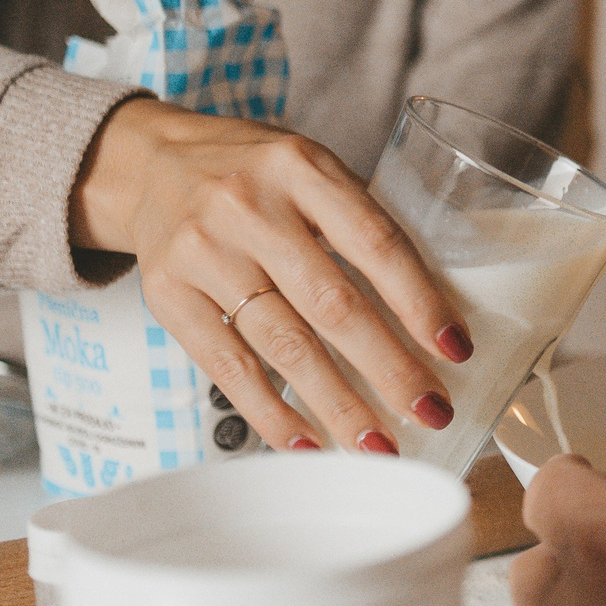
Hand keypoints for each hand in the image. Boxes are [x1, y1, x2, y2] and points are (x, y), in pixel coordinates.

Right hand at [69, 97, 465, 453]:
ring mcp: (203, 252)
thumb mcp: (311, 171)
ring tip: (378, 444)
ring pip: (283, 345)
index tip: (454, 349)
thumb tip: (428, 316)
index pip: (374, 242)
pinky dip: (271, 412)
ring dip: (338, 404)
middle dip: (388, 367)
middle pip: (331, 303)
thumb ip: (359, 224)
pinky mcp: (166, 294)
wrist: (151, 161)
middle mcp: (249, 207)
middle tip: (430, 411)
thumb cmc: (254, 174)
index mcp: (301, 168)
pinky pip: (227, 366)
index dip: (419, 301)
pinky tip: (308, 442)